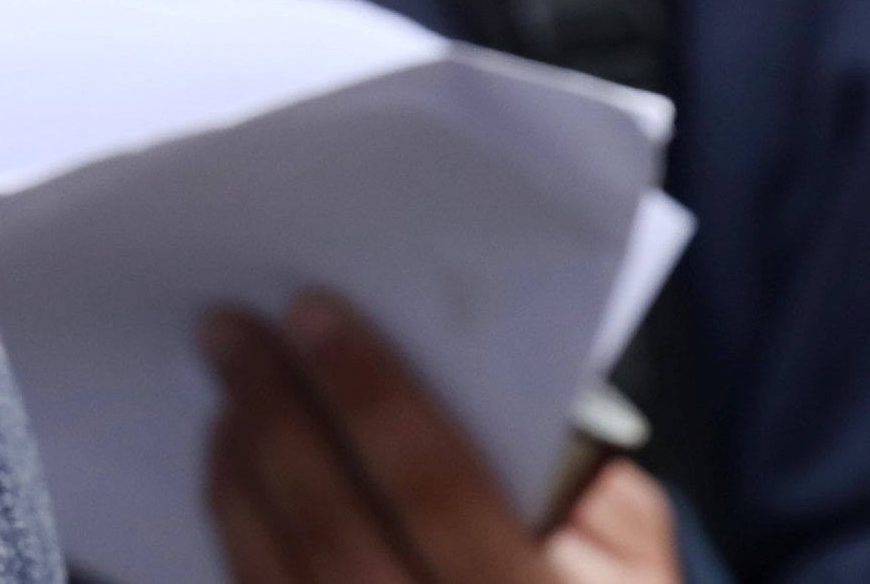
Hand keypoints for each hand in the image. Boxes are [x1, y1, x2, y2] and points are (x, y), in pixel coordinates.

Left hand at [202, 292, 679, 583]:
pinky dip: (236, 533)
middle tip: (230, 331)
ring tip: (228, 389)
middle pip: (334, 537)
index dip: (372, 397)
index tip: (314, 312)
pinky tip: (235, 473)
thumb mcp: (640, 572)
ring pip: (276, 578)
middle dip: (277, 420)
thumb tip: (486, 393)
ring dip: (240, 471)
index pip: (439, 498)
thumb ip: (586, 487)